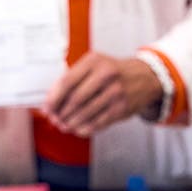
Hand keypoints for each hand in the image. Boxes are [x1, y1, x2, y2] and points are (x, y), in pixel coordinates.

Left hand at [41, 53, 162, 135]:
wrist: (144, 77)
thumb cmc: (112, 71)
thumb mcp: (94, 65)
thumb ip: (73, 78)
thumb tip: (52, 99)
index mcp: (94, 61)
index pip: (67, 81)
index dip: (54, 98)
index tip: (47, 108)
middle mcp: (106, 75)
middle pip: (75, 99)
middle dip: (61, 113)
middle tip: (55, 119)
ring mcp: (116, 92)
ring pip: (86, 113)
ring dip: (71, 123)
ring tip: (64, 126)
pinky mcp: (121, 108)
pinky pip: (98, 122)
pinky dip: (85, 128)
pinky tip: (78, 129)